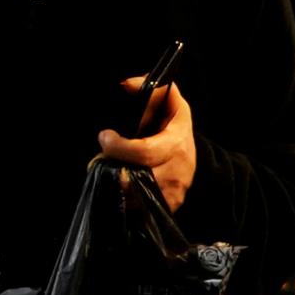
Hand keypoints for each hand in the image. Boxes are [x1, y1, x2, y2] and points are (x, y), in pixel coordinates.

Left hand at [100, 77, 196, 210]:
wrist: (192, 158)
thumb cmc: (174, 128)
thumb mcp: (172, 104)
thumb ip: (154, 91)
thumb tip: (127, 84)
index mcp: (175, 145)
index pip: (144, 152)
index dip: (119, 147)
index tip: (104, 136)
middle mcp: (175, 173)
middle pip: (134, 179)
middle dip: (112, 168)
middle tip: (101, 157)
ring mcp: (171, 194)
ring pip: (133, 198)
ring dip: (115, 185)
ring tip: (110, 171)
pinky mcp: (166, 208)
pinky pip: (138, 209)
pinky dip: (124, 199)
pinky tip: (119, 186)